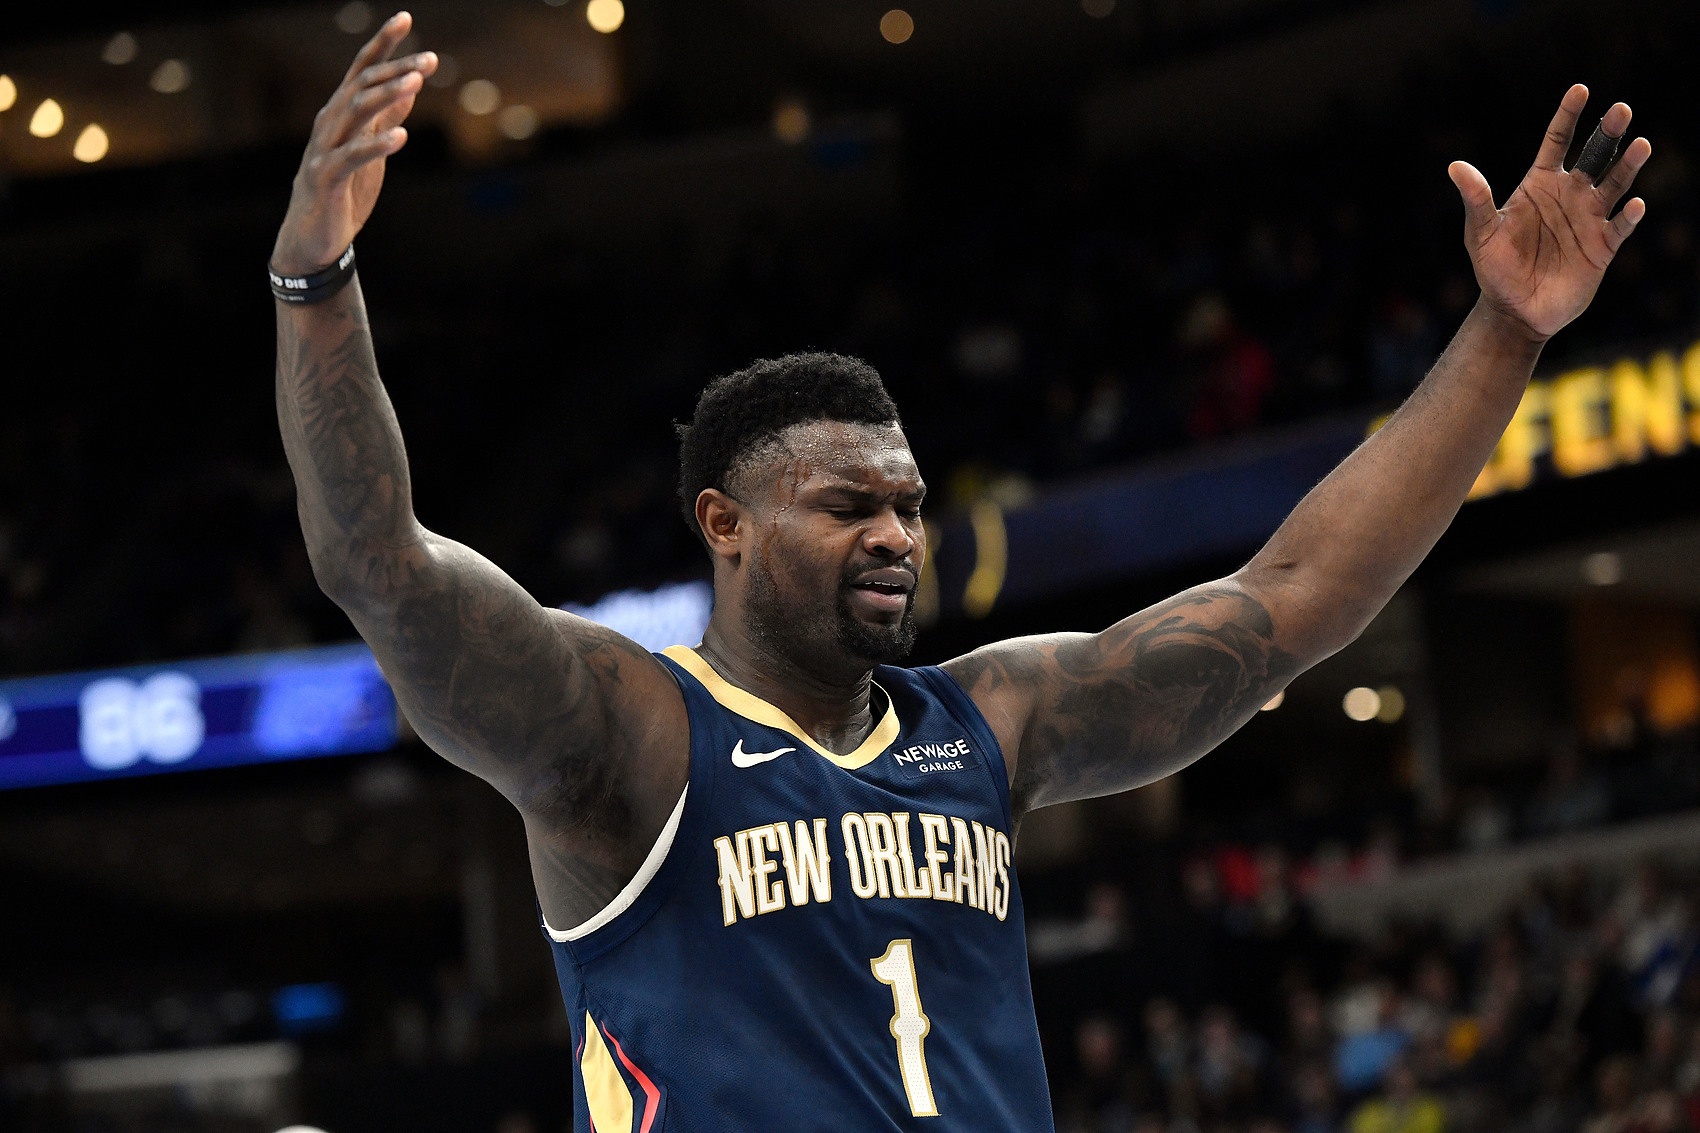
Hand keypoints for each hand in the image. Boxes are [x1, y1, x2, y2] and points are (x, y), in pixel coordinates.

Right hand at [272, 12, 437, 274]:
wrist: (314, 236)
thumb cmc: (343, 189)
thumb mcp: (370, 147)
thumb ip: (387, 116)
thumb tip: (410, 85)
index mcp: (341, 112)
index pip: (363, 69)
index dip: (383, 43)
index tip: (405, 17)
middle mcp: (330, 122)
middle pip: (363, 85)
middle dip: (396, 70)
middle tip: (429, 59)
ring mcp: (325, 148)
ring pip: (355, 113)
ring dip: (386, 96)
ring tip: (415, 84)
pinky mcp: (327, 177)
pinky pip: (352, 157)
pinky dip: (376, 145)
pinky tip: (401, 137)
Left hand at [1449, 84, 1650, 341]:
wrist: (1514, 310)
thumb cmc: (1495, 269)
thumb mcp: (1480, 233)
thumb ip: (1475, 199)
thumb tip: (1455, 166)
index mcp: (1540, 184)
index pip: (1557, 141)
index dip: (1568, 115)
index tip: (1580, 89)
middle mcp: (1570, 194)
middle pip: (1594, 155)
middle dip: (1607, 132)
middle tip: (1620, 109)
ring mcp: (1590, 218)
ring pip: (1615, 184)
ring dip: (1628, 165)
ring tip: (1640, 145)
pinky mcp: (1603, 247)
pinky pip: (1620, 226)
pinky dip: (1628, 216)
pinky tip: (1635, 205)